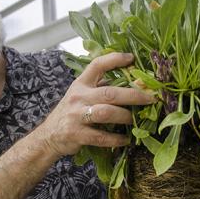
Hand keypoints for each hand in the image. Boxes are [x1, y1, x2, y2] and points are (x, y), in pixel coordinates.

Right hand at [37, 52, 154, 156]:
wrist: (49, 135)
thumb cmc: (71, 112)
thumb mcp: (80, 95)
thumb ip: (100, 88)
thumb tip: (131, 83)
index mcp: (81, 84)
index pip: (97, 65)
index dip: (114, 59)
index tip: (131, 58)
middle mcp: (78, 97)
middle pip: (109, 92)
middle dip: (133, 95)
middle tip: (150, 98)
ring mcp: (76, 115)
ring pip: (106, 113)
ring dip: (125, 116)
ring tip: (135, 120)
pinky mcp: (77, 134)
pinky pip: (101, 137)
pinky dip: (116, 139)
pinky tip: (126, 139)